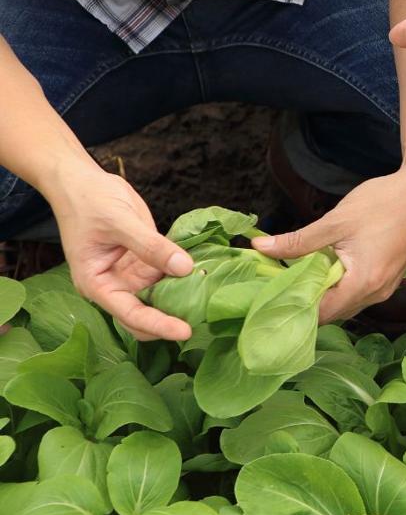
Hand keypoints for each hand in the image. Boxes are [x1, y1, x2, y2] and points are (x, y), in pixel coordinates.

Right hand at [46, 165, 193, 340]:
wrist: (83, 182)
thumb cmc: (89, 202)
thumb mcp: (120, 222)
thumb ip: (151, 246)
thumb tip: (185, 268)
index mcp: (98, 285)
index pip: (130, 314)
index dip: (158, 325)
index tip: (185, 332)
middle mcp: (116, 286)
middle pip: (147, 314)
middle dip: (172, 319)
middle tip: (205, 320)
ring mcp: (133, 275)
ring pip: (162, 297)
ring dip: (183, 299)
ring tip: (213, 302)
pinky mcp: (147, 262)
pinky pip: (169, 274)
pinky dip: (187, 277)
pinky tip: (209, 277)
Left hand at [251, 164, 405, 322]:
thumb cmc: (383, 204)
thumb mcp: (335, 222)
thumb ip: (297, 241)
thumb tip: (259, 248)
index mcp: (364, 283)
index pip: (322, 313)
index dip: (295, 306)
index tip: (272, 293)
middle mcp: (378, 293)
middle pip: (335, 312)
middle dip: (308, 300)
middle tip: (280, 282)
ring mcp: (387, 287)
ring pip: (347, 301)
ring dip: (325, 291)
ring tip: (301, 272)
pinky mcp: (391, 277)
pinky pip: (360, 291)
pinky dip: (341, 284)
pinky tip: (327, 264)